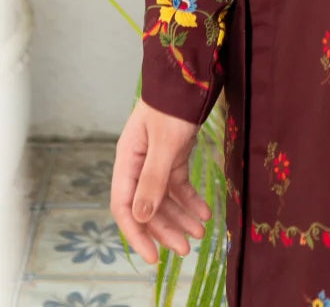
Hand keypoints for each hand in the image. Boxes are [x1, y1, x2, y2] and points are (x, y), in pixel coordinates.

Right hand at [110, 96, 213, 265]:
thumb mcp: (165, 143)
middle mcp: (138, 162)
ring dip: (180, 217)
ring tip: (201, 233)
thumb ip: (153, 180)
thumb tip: (140, 217)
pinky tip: (204, 212)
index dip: (137, 234)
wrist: (189, 73)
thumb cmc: (173, 104)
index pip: (125, 207)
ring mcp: (155, 159)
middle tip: (186, 249)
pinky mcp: (173, 154)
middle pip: (147, 206)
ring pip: (164, 198)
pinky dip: (190, 199)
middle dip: (165, 229)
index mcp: (127, 159)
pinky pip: (178, 184)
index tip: (154, 257)